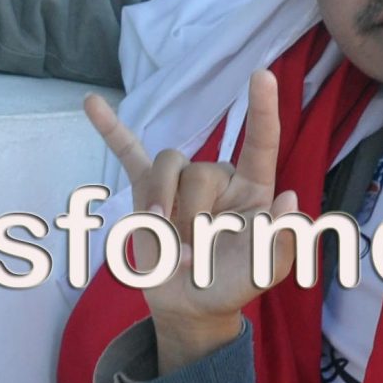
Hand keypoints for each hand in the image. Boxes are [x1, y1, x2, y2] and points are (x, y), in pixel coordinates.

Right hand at [84, 70, 303, 372]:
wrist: (191, 306)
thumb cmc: (233, 285)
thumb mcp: (265, 273)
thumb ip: (284, 242)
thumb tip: (290, 201)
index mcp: (252, 190)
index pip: (261, 144)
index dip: (262, 110)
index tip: (261, 76)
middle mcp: (218, 179)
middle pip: (199, 170)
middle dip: (191, 216)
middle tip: (193, 256)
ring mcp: (180, 184)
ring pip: (167, 165)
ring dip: (162, 204)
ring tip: (165, 241)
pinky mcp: (148, 195)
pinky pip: (128, 155)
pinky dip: (111, 130)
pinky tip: (92, 103)